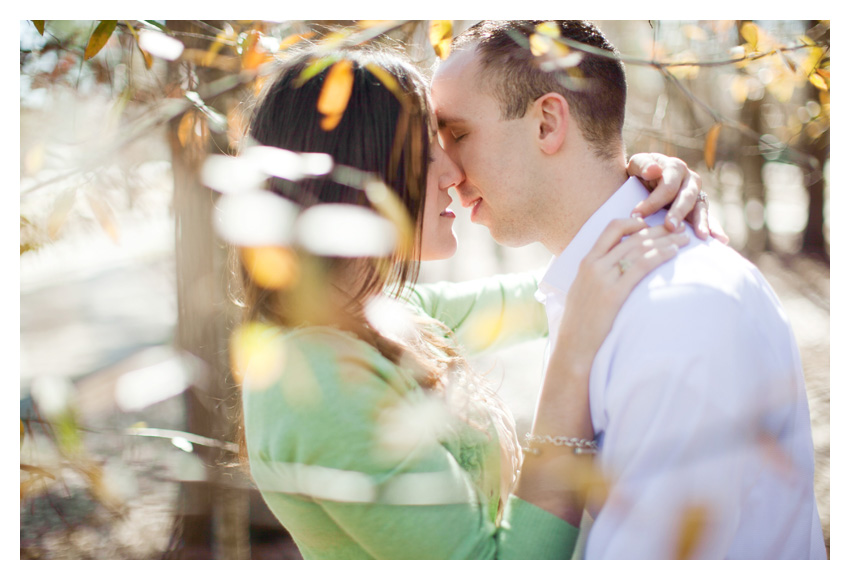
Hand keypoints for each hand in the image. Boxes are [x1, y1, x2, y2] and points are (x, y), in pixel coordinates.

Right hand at [555, 217, 689, 376]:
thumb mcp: (581, 292)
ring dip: (665, 241)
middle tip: (679, 229)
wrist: (573, 348)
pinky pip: (641, 267)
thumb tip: (614, 269)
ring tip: (685, 240)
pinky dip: (659, 256)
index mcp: (585, 262)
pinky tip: (674, 253)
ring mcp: (603, 279)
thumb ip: (595, 276)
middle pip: (632, 238)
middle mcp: (594, 266)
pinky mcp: (614, 294)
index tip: (651, 225)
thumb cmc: (580, 325)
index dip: (633, 222)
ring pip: (639, 249)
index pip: (612, 229)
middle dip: (659, 230)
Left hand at [626, 153, 729, 243]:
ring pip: (700, 208)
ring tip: (702, 236)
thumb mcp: (637, 165)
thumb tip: (654, 170)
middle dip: (678, 212)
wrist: (645, 182)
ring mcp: (697, 195)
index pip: (667, 186)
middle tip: (670, 227)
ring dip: (701, 222)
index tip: (636, 216)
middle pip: (687, 197)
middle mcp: (690, 180)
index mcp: (675, 168)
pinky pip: (707, 219)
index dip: (652, 201)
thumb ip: (643, 165)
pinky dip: (715, 229)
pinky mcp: (699, 209)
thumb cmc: (639, 173)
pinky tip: (720, 240)